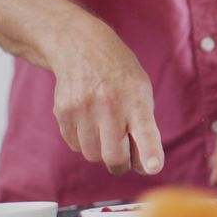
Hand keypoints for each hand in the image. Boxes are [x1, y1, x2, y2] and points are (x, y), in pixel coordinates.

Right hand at [50, 19, 163, 175]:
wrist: (82, 48)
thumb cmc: (120, 76)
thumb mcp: (142, 92)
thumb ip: (144, 127)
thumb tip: (145, 167)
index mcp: (137, 100)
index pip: (145, 131)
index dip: (150, 152)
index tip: (154, 168)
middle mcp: (110, 105)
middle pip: (114, 157)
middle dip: (121, 163)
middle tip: (124, 154)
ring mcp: (83, 109)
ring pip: (92, 155)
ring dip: (100, 151)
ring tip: (104, 129)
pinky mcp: (63, 113)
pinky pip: (75, 146)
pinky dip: (84, 142)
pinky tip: (88, 122)